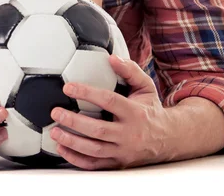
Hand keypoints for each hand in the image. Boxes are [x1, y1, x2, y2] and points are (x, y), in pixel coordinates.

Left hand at [49, 56, 171, 169]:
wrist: (169, 138)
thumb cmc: (151, 109)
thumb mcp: (146, 86)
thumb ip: (130, 70)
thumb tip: (112, 58)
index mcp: (135, 112)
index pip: (109, 101)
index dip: (87, 93)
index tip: (68, 88)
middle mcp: (129, 134)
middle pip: (99, 130)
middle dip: (74, 122)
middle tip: (56, 112)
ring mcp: (123, 152)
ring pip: (95, 150)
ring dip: (72, 142)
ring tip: (55, 131)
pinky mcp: (119, 163)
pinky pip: (95, 165)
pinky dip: (77, 159)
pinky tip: (62, 148)